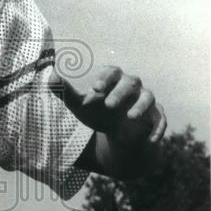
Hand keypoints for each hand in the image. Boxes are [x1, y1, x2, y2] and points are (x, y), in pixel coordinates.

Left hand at [50, 65, 166, 146]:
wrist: (117, 132)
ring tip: (129, 117)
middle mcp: (132, 87)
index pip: (112, 72)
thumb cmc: (97, 112)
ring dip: (140, 106)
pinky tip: (149, 139)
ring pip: (149, 97)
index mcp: (114, 80)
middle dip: (120, 92)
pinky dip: (156, 129)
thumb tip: (51, 77)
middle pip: (131, 82)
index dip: (105, 78)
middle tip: (108, 105)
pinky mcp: (155, 117)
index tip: (95, 89)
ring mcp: (146, 101)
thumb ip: (66, 92)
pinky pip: (160, 120)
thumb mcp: (80, 105)